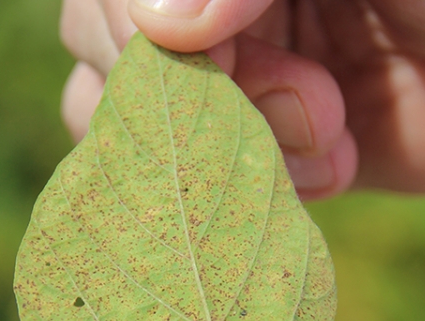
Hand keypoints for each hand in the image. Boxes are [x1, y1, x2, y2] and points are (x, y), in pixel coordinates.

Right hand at [60, 0, 424, 200]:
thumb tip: (162, 23)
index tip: (223, 54)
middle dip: (203, 95)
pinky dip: (236, 198)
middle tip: (313, 106)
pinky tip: (324, 173)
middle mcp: (196, 17)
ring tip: (322, 145)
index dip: (143, 31)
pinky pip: (182, 186)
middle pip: (100, 51)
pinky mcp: (241, 154)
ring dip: (209, 154)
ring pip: (127, 123)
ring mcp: (214, 89)